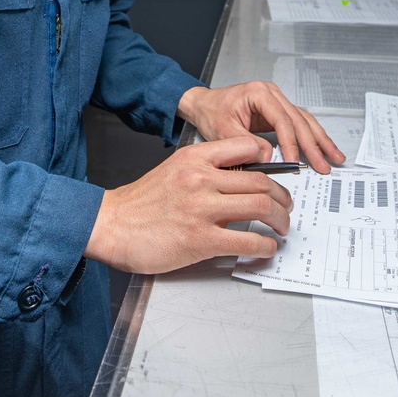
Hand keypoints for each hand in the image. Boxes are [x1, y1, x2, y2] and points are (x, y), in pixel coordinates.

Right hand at [84, 136, 292, 273]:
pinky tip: (265, 248)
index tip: (277, 176)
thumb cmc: (142, 202)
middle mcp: (200, 179)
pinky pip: (248, 241)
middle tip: (285, 208)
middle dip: (282, 198)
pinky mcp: (200, 240)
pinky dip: (265, 246)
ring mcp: (201, 209)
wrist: (112, 225)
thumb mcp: (174, 170)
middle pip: (262, 182)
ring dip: (280, 220)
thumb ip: (205, 171)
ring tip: (281, 227)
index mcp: (194, 158)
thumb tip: (241, 182)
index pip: (247, 148)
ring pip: (261, 207)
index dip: (270, 162)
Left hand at [176, 81, 344, 173]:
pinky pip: (299, 124)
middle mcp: (271, 94)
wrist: (202, 104)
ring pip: (304, 121)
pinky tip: (323, 149)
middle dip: (313, 145)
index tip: (295, 161)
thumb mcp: (223, 130)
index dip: (291, 143)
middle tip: (324, 165)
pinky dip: (312, 137)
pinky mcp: (277, 111)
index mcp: (258, 93)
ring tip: (334, 157)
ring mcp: (276, 101)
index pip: (282, 120)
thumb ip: (246, 144)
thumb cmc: (210, 112)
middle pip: (299, 120)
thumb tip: (268, 157)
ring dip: (320, 141)